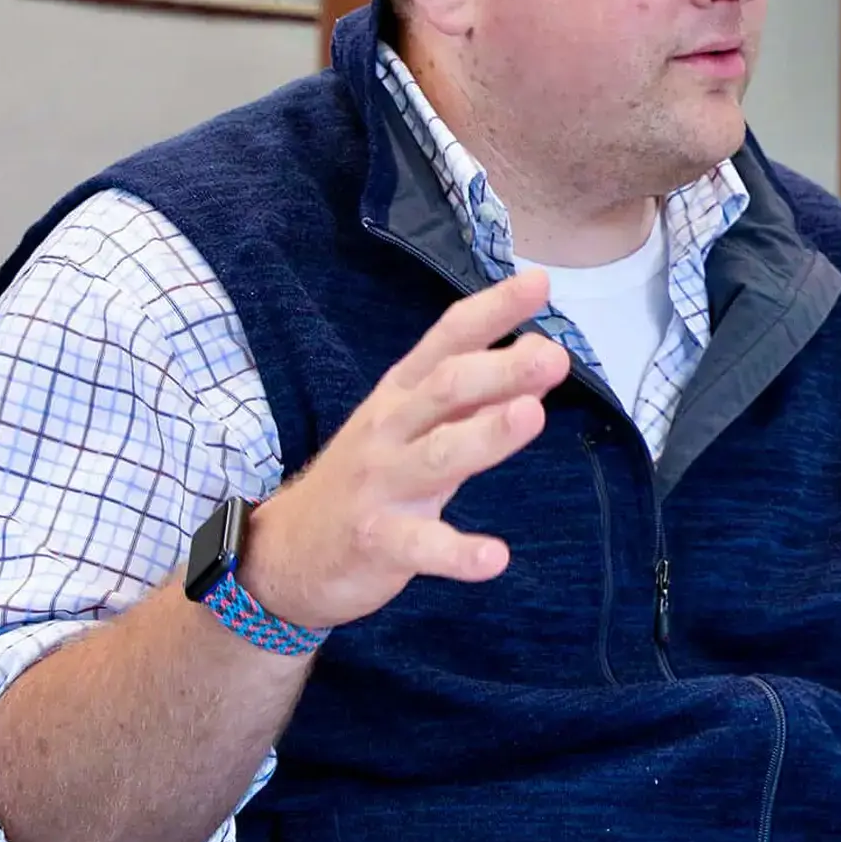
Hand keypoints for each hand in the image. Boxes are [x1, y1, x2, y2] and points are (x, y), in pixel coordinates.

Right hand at [241, 273, 569, 632]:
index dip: (492, 310)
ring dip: (485, 435)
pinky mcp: (375, 541)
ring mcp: (378, 484)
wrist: (286, 553)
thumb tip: (540, 357)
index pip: (448, 340)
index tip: (539, 283)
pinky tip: (495, 559)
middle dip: (499, 370)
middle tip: (555, 357)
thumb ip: (476, 397)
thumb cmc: (369, 476)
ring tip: (532, 417)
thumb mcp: (417, 427)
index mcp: (401, 394)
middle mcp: (389, 429)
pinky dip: (456, 553)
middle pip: (445, 390)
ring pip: (436, 457)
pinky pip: (419, 547)